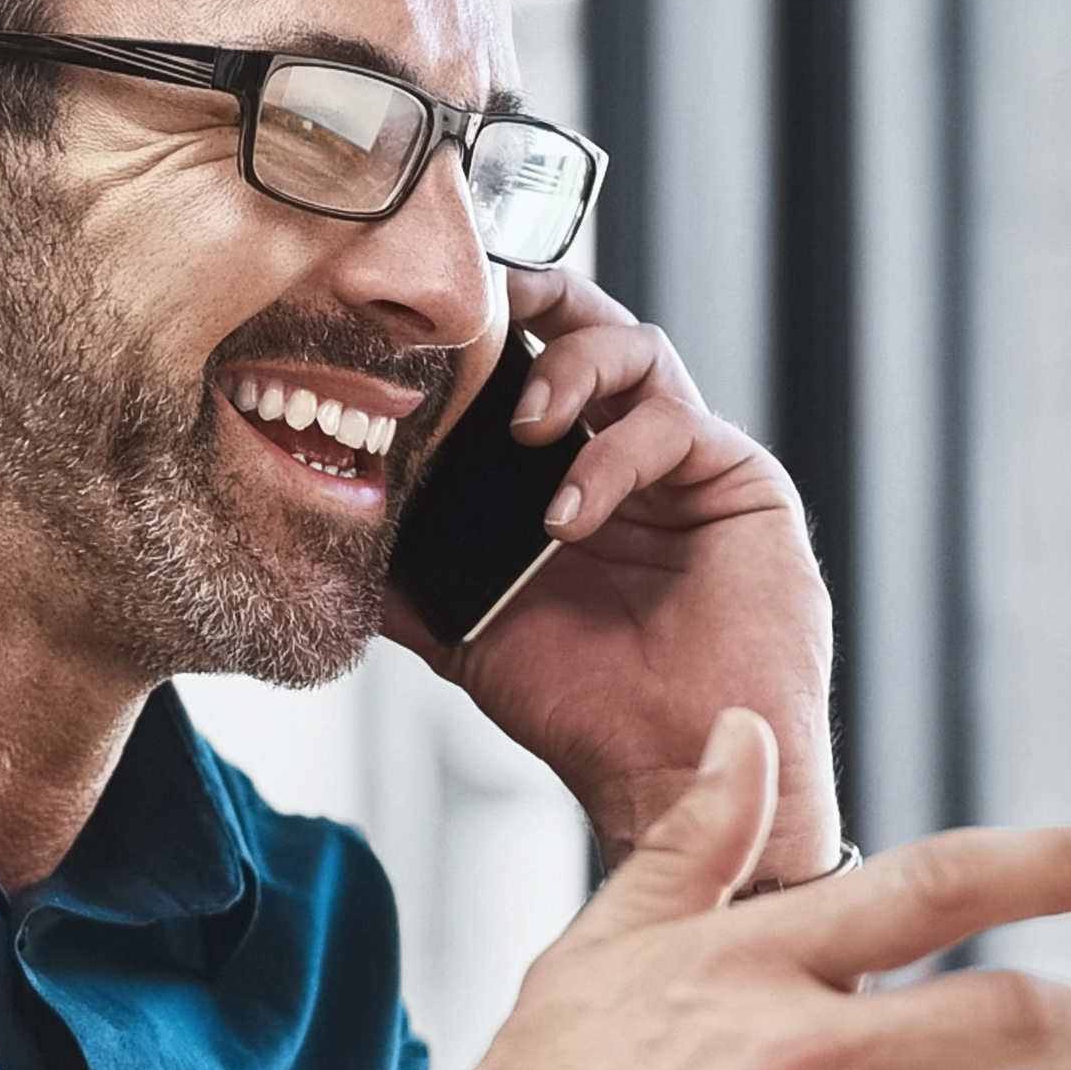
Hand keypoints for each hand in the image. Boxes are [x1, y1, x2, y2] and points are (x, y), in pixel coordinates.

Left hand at [391, 267, 840, 879]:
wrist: (669, 775)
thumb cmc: (588, 712)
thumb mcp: (470, 634)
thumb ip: (410, 580)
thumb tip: (329, 539)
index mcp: (567, 475)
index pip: (529, 367)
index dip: (484, 334)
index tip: (418, 324)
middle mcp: (628, 455)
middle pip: (591, 324)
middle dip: (536, 294)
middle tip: (483, 303)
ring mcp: (687, 466)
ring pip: (639, 350)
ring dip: (570, 369)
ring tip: (524, 426)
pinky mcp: (741, 485)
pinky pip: (676, 427)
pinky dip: (613, 456)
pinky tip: (569, 512)